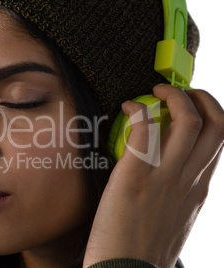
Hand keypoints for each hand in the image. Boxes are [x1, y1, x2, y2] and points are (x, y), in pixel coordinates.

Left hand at [83, 85, 223, 267]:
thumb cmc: (143, 249)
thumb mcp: (174, 220)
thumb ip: (178, 194)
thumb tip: (171, 175)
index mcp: (199, 190)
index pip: (220, 140)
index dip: (210, 114)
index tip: (191, 106)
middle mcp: (189, 181)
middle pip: (216, 124)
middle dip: (200, 97)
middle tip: (177, 92)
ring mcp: (164, 178)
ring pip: (188, 121)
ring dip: (174, 97)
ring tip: (155, 92)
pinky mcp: (134, 178)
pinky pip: (147, 131)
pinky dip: (141, 111)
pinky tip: (128, 110)